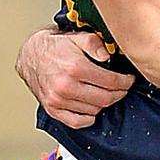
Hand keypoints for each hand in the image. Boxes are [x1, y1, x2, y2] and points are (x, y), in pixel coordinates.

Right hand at [15, 28, 134, 127]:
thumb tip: (108, 56)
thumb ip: (96, 44)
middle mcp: (66, 86)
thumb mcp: (78, 37)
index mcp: (75, 68)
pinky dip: (89, 118)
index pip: (111, 82)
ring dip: (105, 103)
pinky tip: (92, 108)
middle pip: (105, 98)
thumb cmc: (56, 47)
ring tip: (107, 93)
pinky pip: (77, 122)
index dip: (125, 82)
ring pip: (94, 110)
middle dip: (120, 93)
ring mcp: (58, 100)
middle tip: (123, 88)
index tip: (129, 80)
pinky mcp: (52, 109)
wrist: (30, 55)